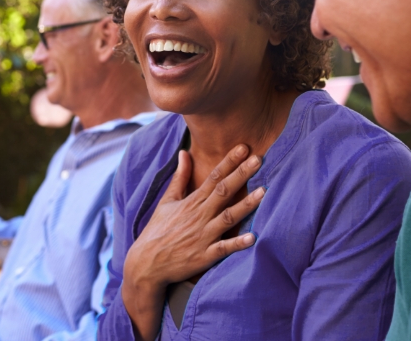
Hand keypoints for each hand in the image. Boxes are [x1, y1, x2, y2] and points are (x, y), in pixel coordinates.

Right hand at [122, 144, 264, 339]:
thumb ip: (180, 177)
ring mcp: (203, 236)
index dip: (229, 161)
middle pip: (224, 191)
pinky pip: (223, 249)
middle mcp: (199, 215)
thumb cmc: (158, 230)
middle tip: (258, 159)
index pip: (214, 177)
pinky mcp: (204, 256)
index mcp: (192, 201)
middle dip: (241, 174)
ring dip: (245, 205)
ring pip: (228, 217)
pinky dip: (237, 244)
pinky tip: (252, 237)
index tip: (244, 148)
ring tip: (263, 192)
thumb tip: (184, 152)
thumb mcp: (167, 200)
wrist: (147, 263)